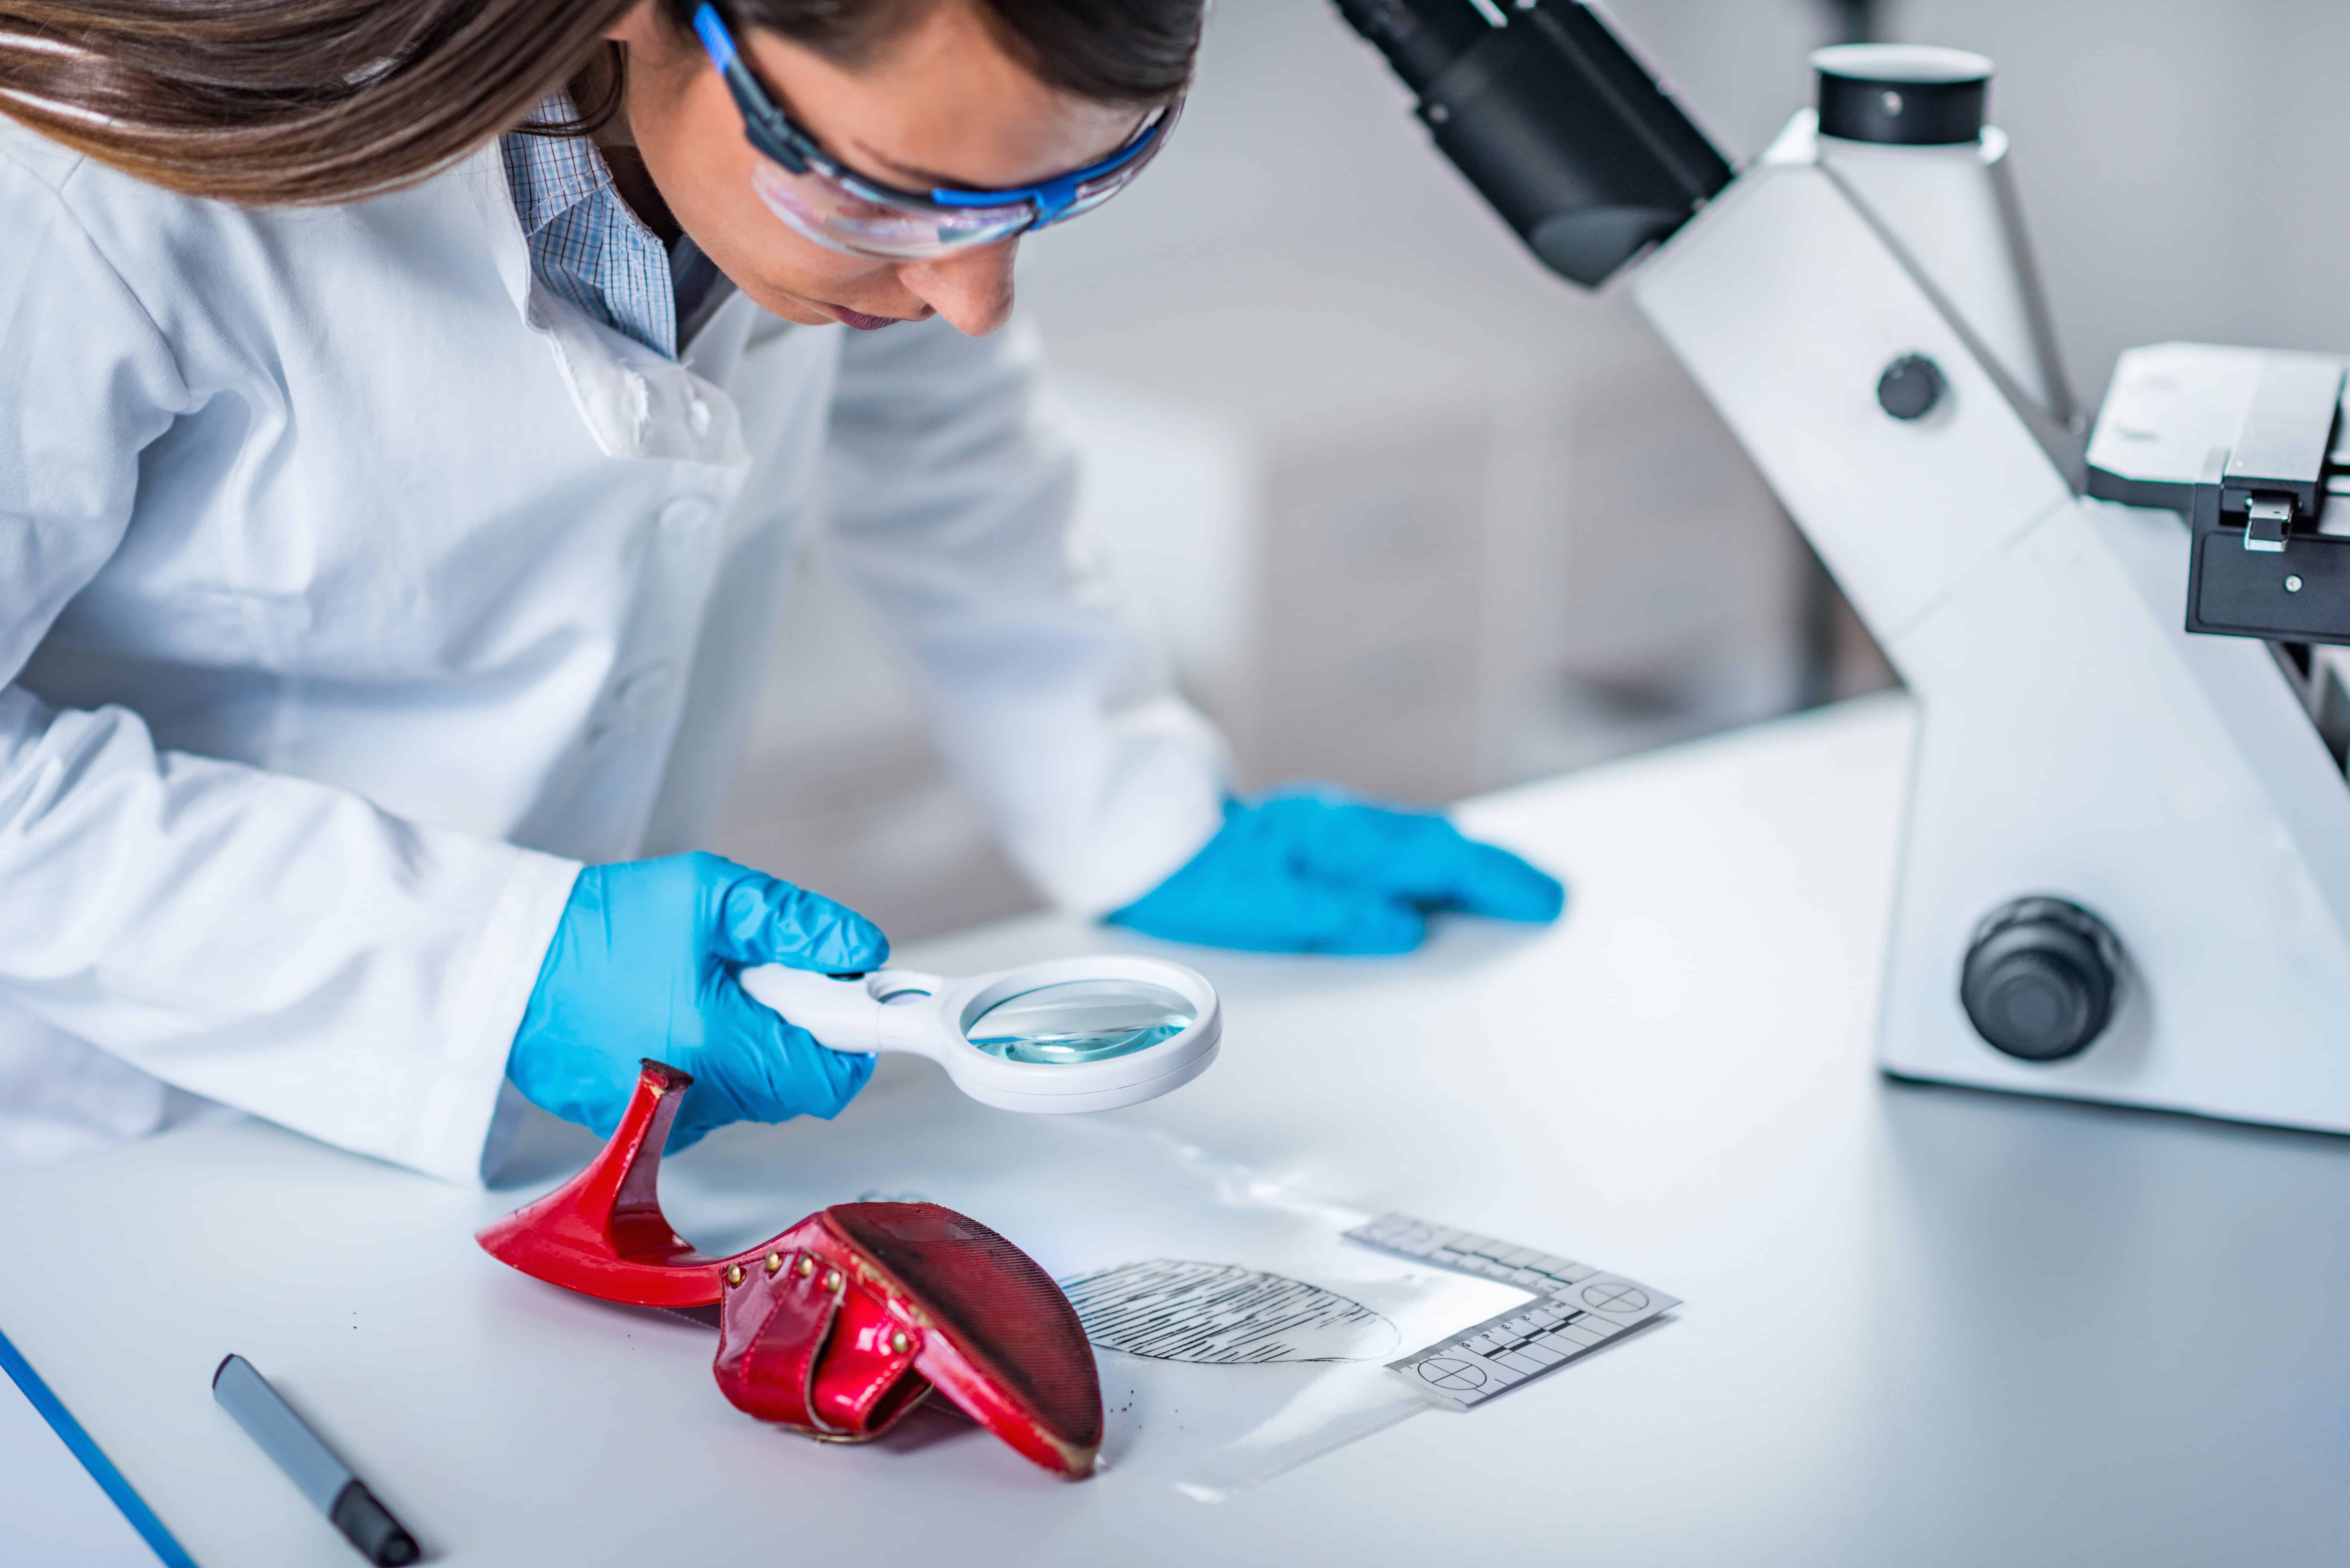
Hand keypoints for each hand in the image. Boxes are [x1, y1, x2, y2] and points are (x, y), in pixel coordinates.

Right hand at [508, 852, 888, 1149]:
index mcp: (718, 1042)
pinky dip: (706, 1071)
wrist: (511, 960)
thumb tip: (860, 949)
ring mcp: (661, 1118)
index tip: (846, 1004)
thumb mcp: (710, 895)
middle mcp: (692, 1096)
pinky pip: (702, 1107)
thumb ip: (796, 923)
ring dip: (749, 1054)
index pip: (829, 1076)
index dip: (850, 1038)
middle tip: (761, 983)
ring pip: (749, 1100)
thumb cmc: (603, 924)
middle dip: (795, 1036)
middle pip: (792, 1089)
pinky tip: (673, 1025)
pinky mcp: (634, 1126)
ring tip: (706, 998)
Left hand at [1107, 789, 1565, 954]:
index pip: (1439, 859)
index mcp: (1341, 840)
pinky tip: (1444, 888)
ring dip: (1471, 868)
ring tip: (1516, 896)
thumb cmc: (1202, 881)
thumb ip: (1340, 918)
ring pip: (1423, 844)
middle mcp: (1348, 824)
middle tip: (1552, 901)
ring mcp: (1339, 827)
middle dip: (1500, 871)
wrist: (1150, 844)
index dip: (1497, 883)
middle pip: (1443, 845)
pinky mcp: (1326, 838)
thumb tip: (1407, 930)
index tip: (1544, 903)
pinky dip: (1435, 867)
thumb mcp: (1265, 910)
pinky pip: (1398, 850)